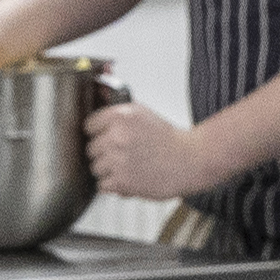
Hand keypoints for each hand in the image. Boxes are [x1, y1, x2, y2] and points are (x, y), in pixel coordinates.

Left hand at [86, 99, 218, 199]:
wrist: (190, 160)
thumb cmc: (168, 139)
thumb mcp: (142, 114)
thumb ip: (117, 109)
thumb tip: (98, 93)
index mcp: (121, 116)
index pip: (89, 126)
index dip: (99, 133)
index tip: (108, 138)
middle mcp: (117, 136)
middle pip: (91, 149)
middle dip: (104, 153)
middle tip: (124, 154)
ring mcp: (118, 159)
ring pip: (95, 168)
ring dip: (109, 171)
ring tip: (129, 166)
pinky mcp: (122, 181)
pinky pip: (102, 185)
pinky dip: (115, 186)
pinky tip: (130, 178)